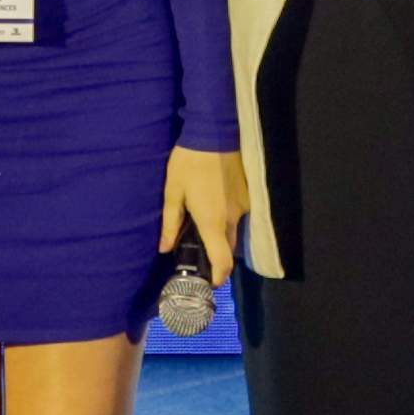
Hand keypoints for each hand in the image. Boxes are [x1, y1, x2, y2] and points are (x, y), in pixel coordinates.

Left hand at [158, 147, 247, 279]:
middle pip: (228, 247)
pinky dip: (228, 216)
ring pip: (235, 229)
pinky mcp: (249, 193)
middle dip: (217, 255)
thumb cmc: (189, 162)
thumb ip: (170, 223)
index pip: (223, 260)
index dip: (219, 277)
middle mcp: (233, 217)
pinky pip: (240, 213)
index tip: (211, 283)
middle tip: (199, 251)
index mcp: (212, 221)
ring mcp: (244, 205)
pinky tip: (215, 202)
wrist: (214, 131)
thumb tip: (164, 248)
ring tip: (204, 221)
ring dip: (222, 233)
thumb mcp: (172, 192)